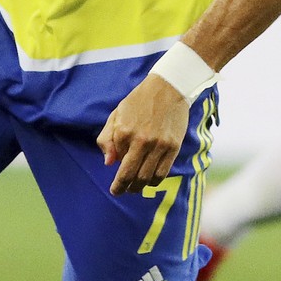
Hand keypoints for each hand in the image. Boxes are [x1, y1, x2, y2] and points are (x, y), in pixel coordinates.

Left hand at [97, 75, 189, 194]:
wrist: (168, 88)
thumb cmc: (138, 101)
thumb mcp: (116, 115)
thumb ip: (107, 138)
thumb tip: (109, 163)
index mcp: (124, 132)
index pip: (118, 163)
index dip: (117, 174)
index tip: (115, 185)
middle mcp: (141, 140)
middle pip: (131, 176)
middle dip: (124, 188)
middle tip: (120, 192)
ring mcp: (159, 145)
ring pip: (147, 178)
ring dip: (139, 187)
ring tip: (134, 189)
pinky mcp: (173, 147)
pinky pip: (162, 172)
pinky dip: (155, 181)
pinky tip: (150, 181)